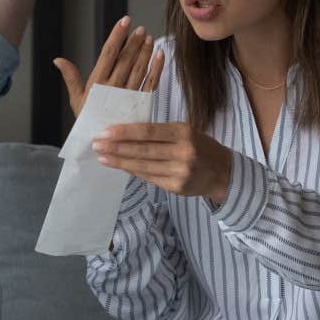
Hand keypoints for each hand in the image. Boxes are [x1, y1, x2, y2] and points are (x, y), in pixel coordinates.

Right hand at [54, 15, 163, 118]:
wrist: (102, 145)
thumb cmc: (87, 120)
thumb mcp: (76, 100)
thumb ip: (70, 77)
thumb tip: (57, 59)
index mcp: (97, 84)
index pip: (108, 54)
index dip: (117, 36)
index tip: (124, 21)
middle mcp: (114, 88)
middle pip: (126, 59)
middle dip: (133, 42)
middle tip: (140, 28)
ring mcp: (128, 96)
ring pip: (139, 69)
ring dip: (145, 52)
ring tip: (149, 38)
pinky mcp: (141, 104)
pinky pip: (151, 84)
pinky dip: (157, 69)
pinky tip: (160, 55)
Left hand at [92, 122, 233, 205]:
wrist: (223, 172)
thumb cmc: (199, 146)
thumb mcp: (185, 132)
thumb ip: (159, 133)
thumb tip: (125, 134)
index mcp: (183, 132)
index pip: (149, 131)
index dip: (125, 132)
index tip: (105, 132)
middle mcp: (183, 152)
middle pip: (142, 150)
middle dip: (116, 148)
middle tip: (96, 145)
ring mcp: (180, 172)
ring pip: (143, 166)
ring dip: (120, 162)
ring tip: (103, 157)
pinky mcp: (177, 188)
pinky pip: (149, 178)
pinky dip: (133, 171)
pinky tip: (120, 167)